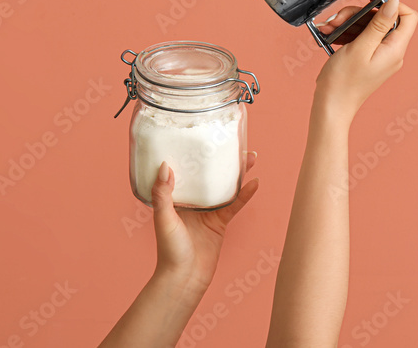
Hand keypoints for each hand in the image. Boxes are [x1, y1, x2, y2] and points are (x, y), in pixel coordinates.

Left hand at [151, 154, 259, 295]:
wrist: (184, 278)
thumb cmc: (168, 251)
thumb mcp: (162, 218)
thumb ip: (163, 193)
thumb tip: (165, 165)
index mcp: (176, 198)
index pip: (185, 171)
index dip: (194, 156)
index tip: (203, 140)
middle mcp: (193, 202)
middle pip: (209, 175)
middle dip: (221, 161)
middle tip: (234, 145)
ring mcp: (208, 212)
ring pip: (225, 186)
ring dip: (237, 173)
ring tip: (249, 157)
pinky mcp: (221, 222)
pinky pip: (235, 204)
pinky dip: (245, 194)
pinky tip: (255, 183)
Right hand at [314, 0, 417, 112]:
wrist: (332, 106)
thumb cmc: (344, 81)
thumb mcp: (361, 46)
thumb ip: (379, 23)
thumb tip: (395, 2)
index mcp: (395, 49)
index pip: (408, 16)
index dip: (391, 4)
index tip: (370, 0)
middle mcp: (392, 52)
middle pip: (383, 19)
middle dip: (359, 14)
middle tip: (338, 18)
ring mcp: (380, 56)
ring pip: (369, 27)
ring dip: (348, 23)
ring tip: (330, 28)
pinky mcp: (368, 59)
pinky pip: (361, 38)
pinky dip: (346, 33)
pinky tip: (332, 35)